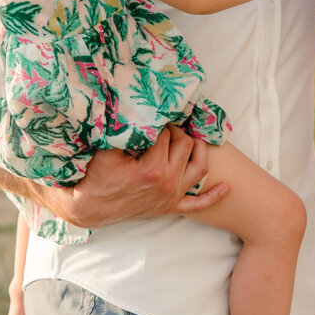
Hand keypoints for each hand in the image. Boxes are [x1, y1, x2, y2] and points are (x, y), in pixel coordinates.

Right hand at [31, 126, 225, 228]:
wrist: (88, 208)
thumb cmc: (95, 176)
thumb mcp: (106, 148)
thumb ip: (125, 128)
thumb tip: (137, 106)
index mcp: (153, 169)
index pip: (167, 134)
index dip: (159, 123)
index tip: (150, 117)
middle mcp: (167, 184)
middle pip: (186, 146)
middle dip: (177, 131)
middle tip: (164, 125)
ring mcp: (171, 197)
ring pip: (199, 168)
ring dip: (200, 151)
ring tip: (192, 138)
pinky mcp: (170, 207)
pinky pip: (198, 204)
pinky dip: (214, 196)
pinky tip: (226, 187)